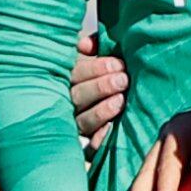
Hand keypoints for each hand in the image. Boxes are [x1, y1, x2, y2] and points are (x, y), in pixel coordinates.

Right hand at [71, 35, 132, 152]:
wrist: (123, 97)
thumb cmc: (108, 66)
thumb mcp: (98, 51)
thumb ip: (92, 44)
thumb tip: (85, 44)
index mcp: (69, 77)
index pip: (75, 73)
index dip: (94, 69)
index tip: (118, 64)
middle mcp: (68, 101)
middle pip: (77, 96)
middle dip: (100, 87)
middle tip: (123, 80)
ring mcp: (75, 123)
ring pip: (82, 121)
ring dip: (101, 111)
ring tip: (120, 101)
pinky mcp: (87, 142)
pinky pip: (89, 146)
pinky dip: (99, 139)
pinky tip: (112, 129)